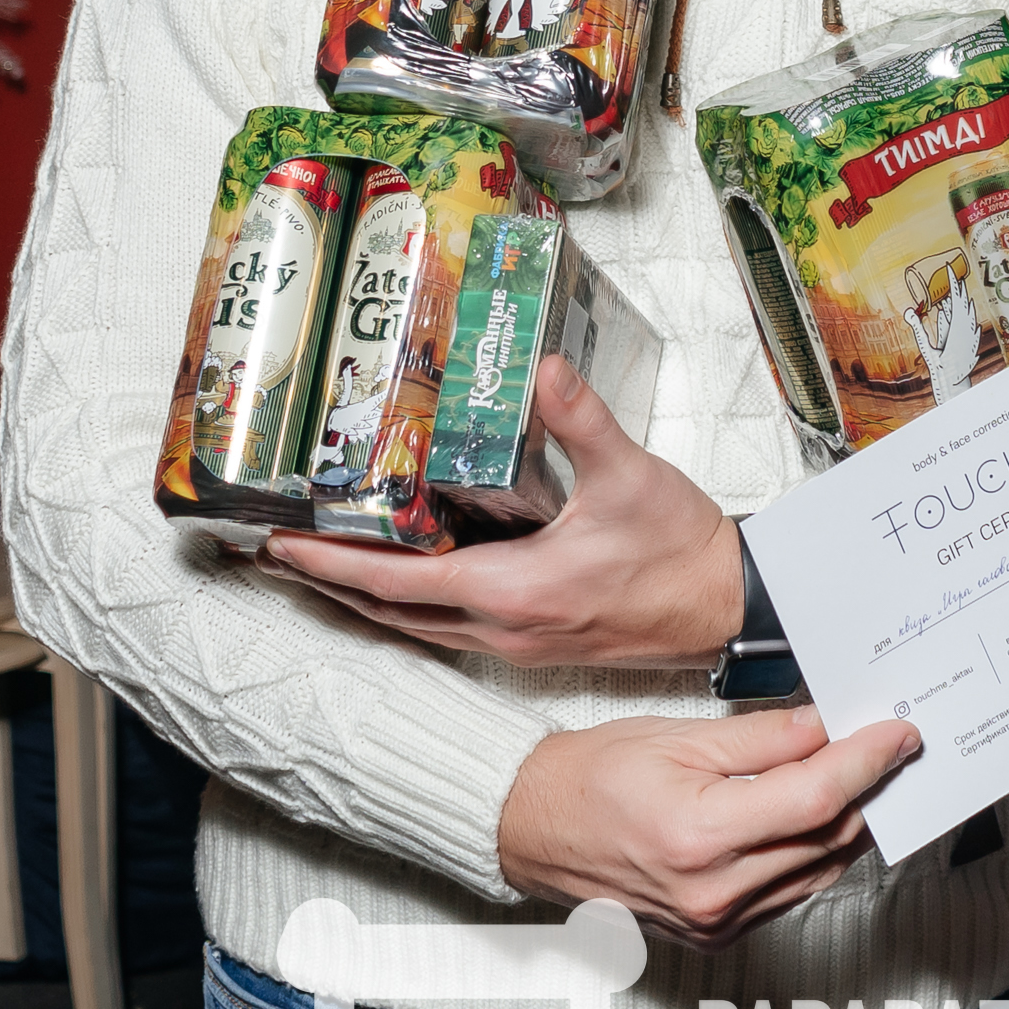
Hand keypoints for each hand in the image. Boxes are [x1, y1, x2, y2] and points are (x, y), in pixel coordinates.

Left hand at [263, 357, 743, 666]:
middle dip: (331, 583)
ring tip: (324, 564)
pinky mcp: (534, 641)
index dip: (334, 564)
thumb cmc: (680, 550)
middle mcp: (501, 627)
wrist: (728, 607)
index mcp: (511, 591)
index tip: (285, 547)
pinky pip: (449, 627)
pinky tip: (407, 575)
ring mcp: (517, 642)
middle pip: (390, 612)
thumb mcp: (630, 475)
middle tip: (280, 552)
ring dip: (366, 597)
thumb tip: (542, 366)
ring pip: (416, 626)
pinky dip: (410, 604)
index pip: (397, 581)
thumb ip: (580, 419)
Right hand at [498, 707, 920, 949]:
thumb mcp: (678, 739)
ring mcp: (717, 923)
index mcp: (700, 836)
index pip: (815, 799)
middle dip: (868, 789)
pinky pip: (793, 893)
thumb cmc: (594, 777)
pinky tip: (820, 817)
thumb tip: (826, 727)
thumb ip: (761, 738)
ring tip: (864, 777)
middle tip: (890, 746)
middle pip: (828, 839)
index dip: (867, 764)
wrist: (535, 832)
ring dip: (849, 823)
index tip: (899, 735)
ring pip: (820, 871)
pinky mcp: (717, 936)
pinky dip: (816, 853)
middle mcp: (714, 892)